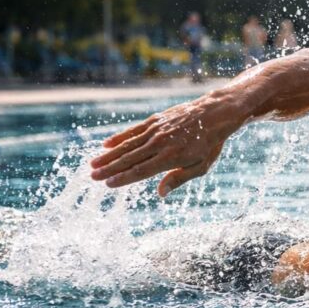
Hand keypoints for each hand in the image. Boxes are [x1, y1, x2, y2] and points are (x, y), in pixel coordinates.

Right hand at [90, 93, 245, 196]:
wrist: (215, 113)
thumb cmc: (210, 144)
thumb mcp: (201, 166)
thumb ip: (178, 179)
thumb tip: (160, 194)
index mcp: (171, 157)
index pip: (141, 171)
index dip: (123, 178)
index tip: (108, 184)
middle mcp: (160, 143)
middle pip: (130, 159)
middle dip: (109, 169)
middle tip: (93, 177)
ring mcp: (156, 130)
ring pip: (128, 145)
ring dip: (109, 155)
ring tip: (93, 164)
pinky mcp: (155, 120)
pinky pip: (134, 130)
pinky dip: (119, 137)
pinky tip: (106, 144)